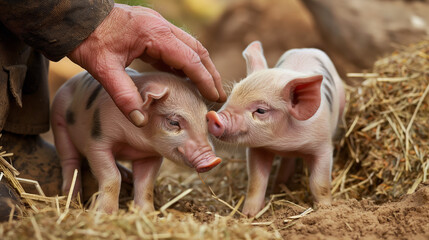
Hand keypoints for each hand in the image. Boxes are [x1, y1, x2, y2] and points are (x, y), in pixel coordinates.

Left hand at [68, 3, 225, 126]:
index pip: (190, 59)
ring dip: (199, 67)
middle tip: (219, 94)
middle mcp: (161, 26)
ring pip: (188, 47)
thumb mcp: (104, 69)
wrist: (74, 17)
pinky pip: (174, 47)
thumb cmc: (88, 39)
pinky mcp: (151, 29)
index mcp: (154, 33)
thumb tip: (141, 121)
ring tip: (207, 88)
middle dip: (210, 73)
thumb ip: (124, 95)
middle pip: (196, 50)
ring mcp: (157, 25)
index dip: (205, 80)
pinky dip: (184, 63)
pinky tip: (184, 78)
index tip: (216, 97)